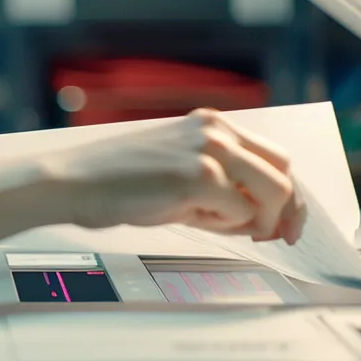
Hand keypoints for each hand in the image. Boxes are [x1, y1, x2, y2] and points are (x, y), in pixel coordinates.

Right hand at [44, 108, 305, 243]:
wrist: (74, 182)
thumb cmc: (118, 182)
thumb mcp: (178, 171)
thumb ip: (221, 184)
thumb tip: (261, 217)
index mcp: (212, 123)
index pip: (274, 156)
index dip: (286, 194)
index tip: (284, 224)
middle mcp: (216, 130)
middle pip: (283, 172)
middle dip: (286, 210)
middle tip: (274, 237)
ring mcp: (210, 150)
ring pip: (274, 192)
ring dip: (257, 220)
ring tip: (218, 225)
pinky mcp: (199, 177)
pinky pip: (240, 213)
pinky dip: (225, 226)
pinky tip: (191, 218)